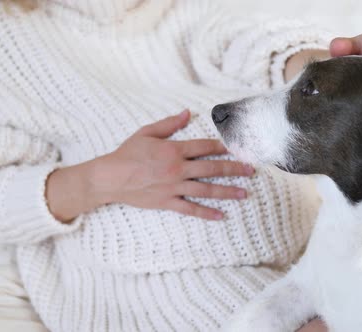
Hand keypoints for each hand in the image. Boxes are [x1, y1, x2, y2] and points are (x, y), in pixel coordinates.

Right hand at [46, 110, 253, 221]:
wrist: (109, 177)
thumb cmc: (127, 153)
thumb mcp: (146, 132)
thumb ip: (169, 124)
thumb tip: (187, 113)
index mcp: (173, 150)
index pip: (204, 147)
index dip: (223, 147)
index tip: (238, 148)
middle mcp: (177, 169)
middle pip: (212, 168)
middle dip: (234, 169)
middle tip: (251, 170)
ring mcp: (174, 187)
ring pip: (206, 189)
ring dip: (227, 191)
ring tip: (244, 193)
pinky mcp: (167, 202)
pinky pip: (190, 209)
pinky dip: (206, 213)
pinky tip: (221, 216)